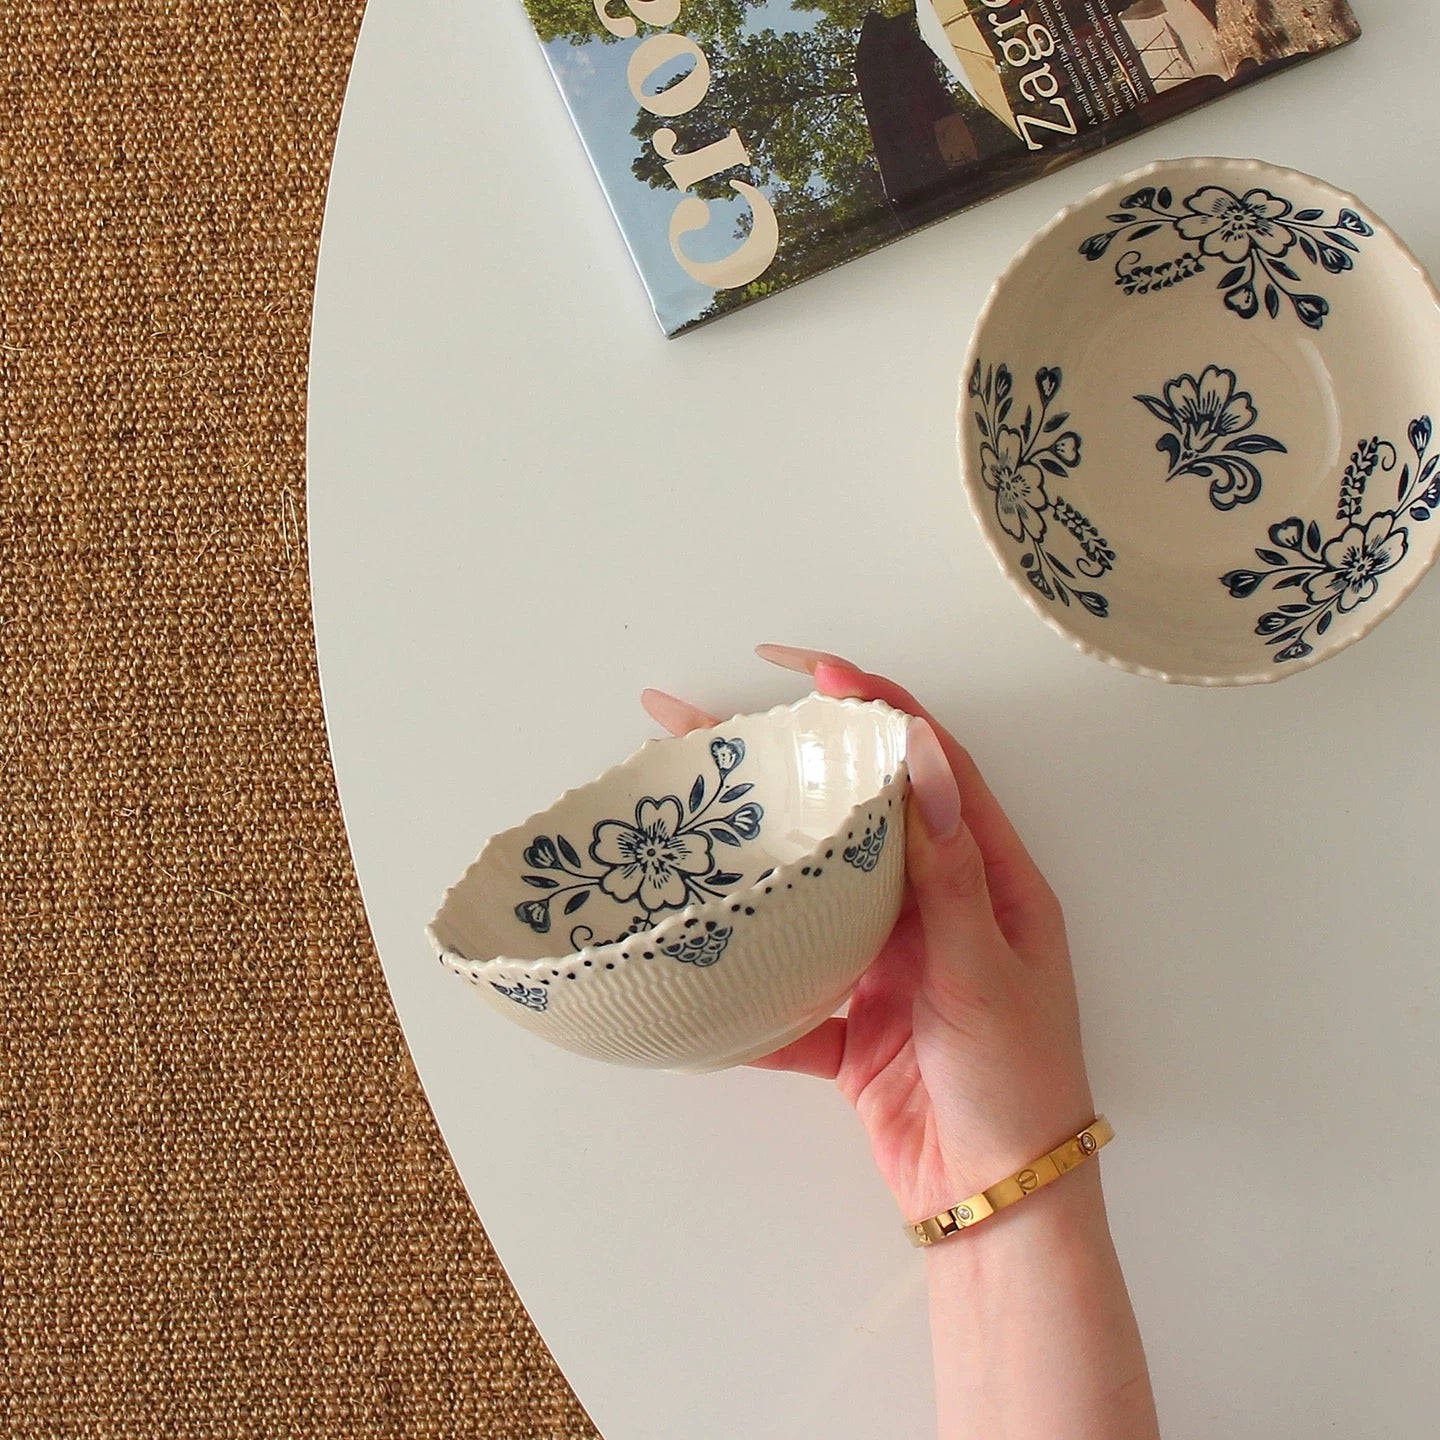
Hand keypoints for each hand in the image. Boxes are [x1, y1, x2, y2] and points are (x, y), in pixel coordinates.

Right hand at [643, 646, 1095, 1223]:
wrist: (998, 1207)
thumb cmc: (1017, 1083)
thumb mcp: (985, 971)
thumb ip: (947, 871)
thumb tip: (922, 754)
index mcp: (988, 881)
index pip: (931, 767)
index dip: (879, 707)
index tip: (812, 669)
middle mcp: (937, 911)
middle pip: (857, 820)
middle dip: (791, 772)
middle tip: (709, 730)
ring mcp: (892, 965)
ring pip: (817, 895)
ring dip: (761, 864)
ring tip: (687, 822)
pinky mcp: (854, 1023)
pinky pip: (794, 986)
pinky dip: (754, 980)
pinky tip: (700, 952)